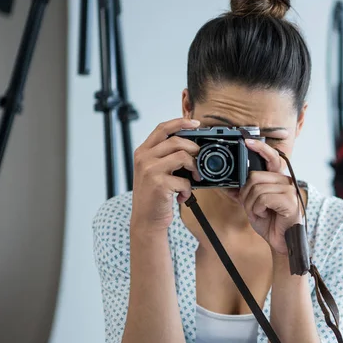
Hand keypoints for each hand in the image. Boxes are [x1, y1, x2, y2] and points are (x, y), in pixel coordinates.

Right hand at [131, 118, 200, 232]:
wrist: (145, 219)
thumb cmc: (154, 195)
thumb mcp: (154, 171)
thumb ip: (166, 156)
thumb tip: (191, 146)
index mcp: (143, 152)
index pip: (162, 128)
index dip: (180, 122)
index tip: (196, 123)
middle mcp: (144, 158)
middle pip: (177, 141)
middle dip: (194, 149)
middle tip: (199, 160)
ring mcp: (150, 170)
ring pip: (183, 156)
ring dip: (194, 168)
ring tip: (194, 178)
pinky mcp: (159, 184)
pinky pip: (184, 180)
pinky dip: (188, 189)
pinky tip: (183, 195)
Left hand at [235, 139, 301, 254]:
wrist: (282, 243)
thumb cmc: (271, 223)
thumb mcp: (253, 205)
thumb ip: (245, 193)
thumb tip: (229, 185)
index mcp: (278, 179)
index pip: (270, 158)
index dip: (260, 148)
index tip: (247, 141)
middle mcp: (286, 181)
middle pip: (255, 177)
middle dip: (246, 195)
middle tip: (253, 207)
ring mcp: (289, 190)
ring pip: (256, 189)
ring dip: (251, 205)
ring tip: (260, 213)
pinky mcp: (290, 201)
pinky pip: (263, 198)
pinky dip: (258, 210)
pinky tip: (265, 215)